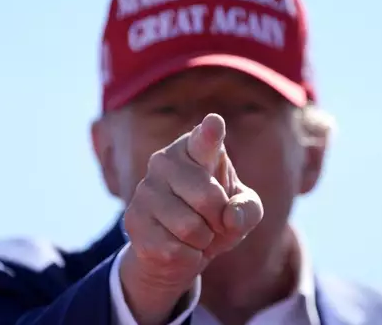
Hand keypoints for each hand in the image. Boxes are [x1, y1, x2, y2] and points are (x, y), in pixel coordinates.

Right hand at [119, 113, 263, 323]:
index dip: (210, 133)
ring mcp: (145, 190)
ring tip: (195, 234)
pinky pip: (174, 250)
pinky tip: (178, 247)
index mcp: (194, 148)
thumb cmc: (215, 217)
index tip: (215, 124)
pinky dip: (188, 257)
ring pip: (191, 228)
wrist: (178, 250)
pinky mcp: (133, 220)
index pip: (204, 140)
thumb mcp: (243, 211)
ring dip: (203, 240)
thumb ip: (248, 209)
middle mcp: (164, 161)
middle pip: (208, 198)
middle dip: (219, 219)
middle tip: (213, 220)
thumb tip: (230, 217)